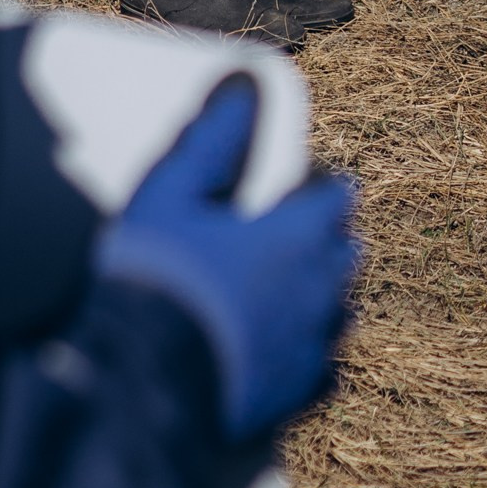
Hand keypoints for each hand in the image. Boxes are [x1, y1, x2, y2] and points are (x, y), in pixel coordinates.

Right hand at [97, 77, 360, 441]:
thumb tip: (242, 86)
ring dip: (321, 296)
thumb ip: (213, 138)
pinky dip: (309, 359)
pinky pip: (321, 374)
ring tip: (288, 291)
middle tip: (292, 235)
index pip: (337, 196)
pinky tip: (284, 355)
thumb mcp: (172, 192)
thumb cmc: (155, 280)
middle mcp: (318, 289)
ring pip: (339, 313)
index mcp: (298, 234)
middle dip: (326, 239)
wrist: (140, 389)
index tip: (299, 184)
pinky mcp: (293, 401)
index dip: (319, 186)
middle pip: (345, 254)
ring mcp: (310, 348)